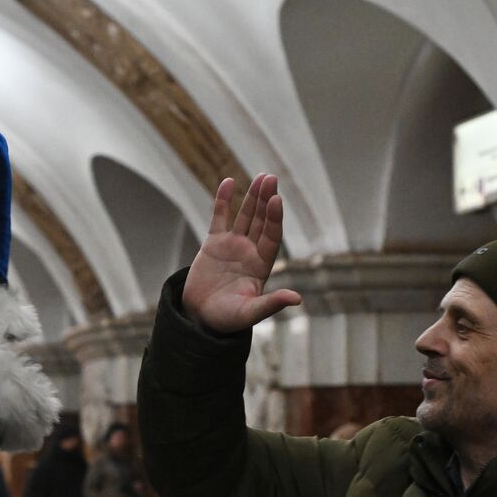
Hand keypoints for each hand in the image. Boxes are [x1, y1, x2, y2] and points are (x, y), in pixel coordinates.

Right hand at [182, 174, 300, 333]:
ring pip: (245, 215)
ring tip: (261, 178)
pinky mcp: (213, 244)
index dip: (274, 219)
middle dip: (266, 200)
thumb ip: (271, 303)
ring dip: (252, 197)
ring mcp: (232, 245)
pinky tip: (228, 182)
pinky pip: (219, 217)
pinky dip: (223, 201)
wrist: (200, 318)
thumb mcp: (249, 313)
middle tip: (270, 178)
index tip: (276, 200)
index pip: (272, 236)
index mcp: (261, 265)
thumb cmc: (226, 319)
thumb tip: (296, 298)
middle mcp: (250, 251)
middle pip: (261, 221)